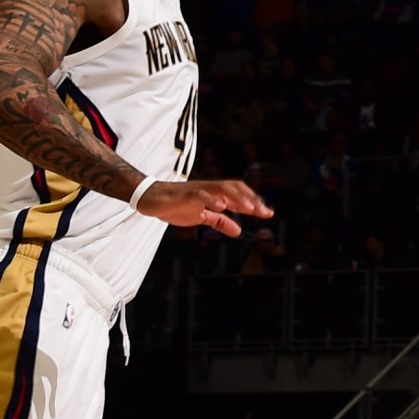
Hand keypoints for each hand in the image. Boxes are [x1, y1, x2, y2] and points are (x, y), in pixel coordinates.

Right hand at [135, 178, 271, 236]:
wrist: (150, 199)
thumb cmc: (175, 205)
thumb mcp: (200, 217)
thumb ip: (219, 222)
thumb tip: (238, 231)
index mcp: (213, 194)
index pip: (238, 194)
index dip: (253, 202)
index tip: (267, 213)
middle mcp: (208, 188)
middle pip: (234, 188)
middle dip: (251, 199)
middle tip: (264, 212)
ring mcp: (197, 190)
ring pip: (221, 188)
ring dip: (237, 197)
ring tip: (250, 208)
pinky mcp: (184, 194)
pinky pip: (200, 194)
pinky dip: (212, 199)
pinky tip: (222, 206)